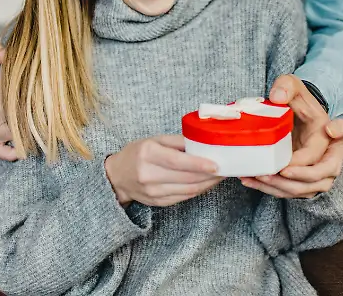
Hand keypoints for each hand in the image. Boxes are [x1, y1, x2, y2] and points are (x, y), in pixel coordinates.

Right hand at [104, 135, 222, 207]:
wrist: (117, 176)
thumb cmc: (137, 153)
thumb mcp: (153, 140)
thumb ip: (177, 141)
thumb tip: (203, 143)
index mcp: (148, 154)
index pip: (177, 161)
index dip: (199, 164)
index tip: (216, 165)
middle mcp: (149, 175)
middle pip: (186, 177)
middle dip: (209, 175)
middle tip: (225, 169)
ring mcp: (153, 192)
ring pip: (188, 190)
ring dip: (207, 184)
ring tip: (219, 176)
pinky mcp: (158, 202)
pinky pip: (184, 197)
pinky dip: (198, 190)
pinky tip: (206, 183)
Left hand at [240, 75, 342, 198]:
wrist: (297, 114)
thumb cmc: (298, 101)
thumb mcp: (293, 86)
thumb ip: (286, 86)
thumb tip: (278, 97)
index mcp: (328, 136)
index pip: (324, 152)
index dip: (309, 161)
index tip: (287, 166)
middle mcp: (329, 157)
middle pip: (319, 178)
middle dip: (295, 179)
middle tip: (273, 172)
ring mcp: (317, 173)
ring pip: (304, 190)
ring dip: (281, 187)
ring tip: (257, 177)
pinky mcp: (303, 181)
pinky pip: (290, 192)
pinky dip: (270, 190)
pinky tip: (250, 181)